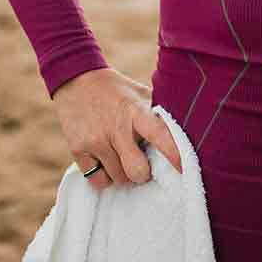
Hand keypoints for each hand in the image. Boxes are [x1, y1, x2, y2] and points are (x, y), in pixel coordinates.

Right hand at [50, 67, 183, 189]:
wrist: (75, 80)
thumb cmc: (116, 91)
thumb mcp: (139, 95)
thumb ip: (158, 113)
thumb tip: (187, 132)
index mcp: (135, 111)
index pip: (159, 135)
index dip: (174, 154)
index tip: (184, 169)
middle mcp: (115, 127)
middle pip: (137, 170)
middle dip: (144, 173)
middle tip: (143, 165)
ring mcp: (95, 140)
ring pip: (118, 179)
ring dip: (124, 174)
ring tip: (122, 157)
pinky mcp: (77, 150)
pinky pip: (98, 181)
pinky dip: (104, 177)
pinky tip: (106, 162)